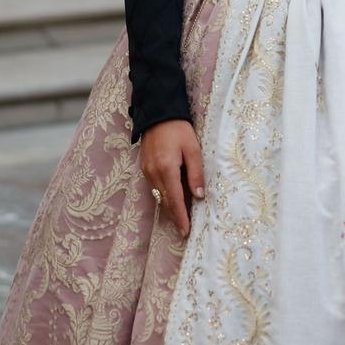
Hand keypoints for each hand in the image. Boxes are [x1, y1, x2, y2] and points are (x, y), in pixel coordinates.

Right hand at [140, 119, 203, 236]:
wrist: (157, 113)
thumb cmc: (178, 129)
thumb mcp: (193, 149)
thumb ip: (196, 173)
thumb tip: (199, 196)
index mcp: (167, 169)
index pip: (175, 200)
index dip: (181, 217)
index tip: (185, 231)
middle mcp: (153, 173)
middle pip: (165, 202)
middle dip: (174, 217)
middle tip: (184, 231)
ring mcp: (146, 171)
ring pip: (159, 196)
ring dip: (169, 208)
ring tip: (180, 219)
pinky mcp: (144, 168)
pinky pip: (154, 188)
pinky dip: (163, 197)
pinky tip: (171, 200)